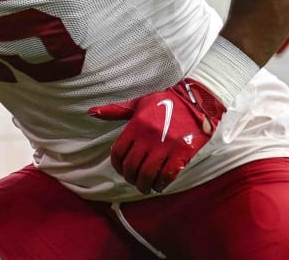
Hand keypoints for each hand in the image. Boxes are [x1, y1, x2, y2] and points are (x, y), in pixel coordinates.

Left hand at [88, 78, 225, 193]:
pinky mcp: (181, 153)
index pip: (118, 152)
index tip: (121, 170)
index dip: (117, 165)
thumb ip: (116, 110)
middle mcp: (148, 136)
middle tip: (133, 181)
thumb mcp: (138, 103)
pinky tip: (159, 186)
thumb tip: (92, 112)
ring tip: (145, 187)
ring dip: (144, 185)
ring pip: (148, 174)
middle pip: (132, 166)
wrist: (196, 101)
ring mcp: (165, 145)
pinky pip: (167, 175)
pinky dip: (161, 184)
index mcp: (136, 125)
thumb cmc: (165, 102)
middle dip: (130, 178)